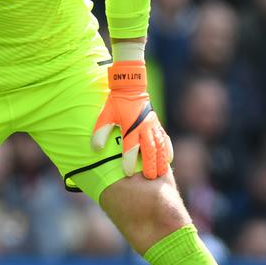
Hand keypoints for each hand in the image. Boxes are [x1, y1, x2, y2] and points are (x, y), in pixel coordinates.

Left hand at [91, 61, 172, 179]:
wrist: (130, 86)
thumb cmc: (115, 102)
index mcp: (131, 126)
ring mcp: (153, 125)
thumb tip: (96, 148)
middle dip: (150, 165)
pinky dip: (167, 149)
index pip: (130, 147)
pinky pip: (165, 138)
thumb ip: (100, 131)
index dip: (128, 160)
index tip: (127, 173)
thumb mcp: (105, 114)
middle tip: (149, 178)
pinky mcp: (157, 123)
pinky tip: (169, 160)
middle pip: (150, 149)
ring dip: (161, 160)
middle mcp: (144, 127)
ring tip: (161, 174)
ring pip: (160, 146)